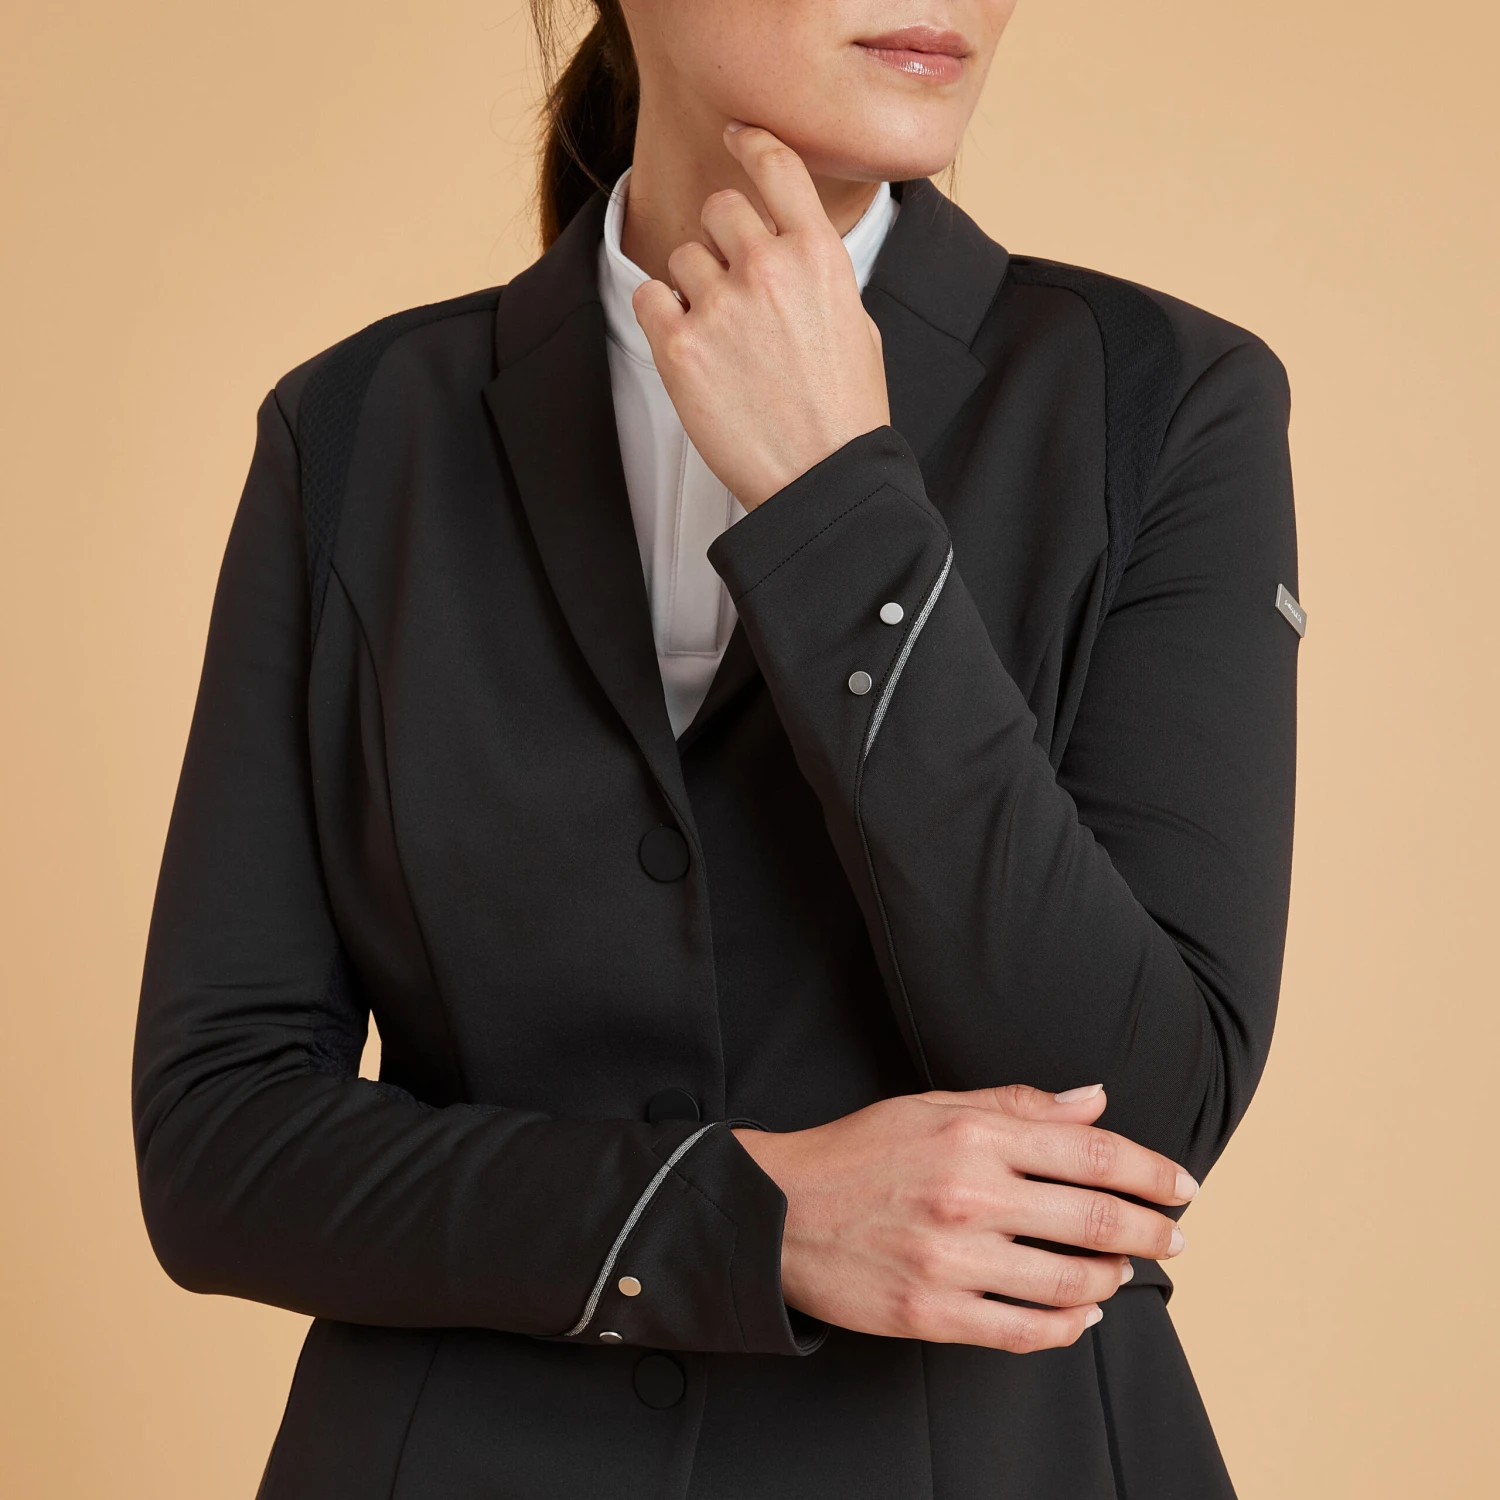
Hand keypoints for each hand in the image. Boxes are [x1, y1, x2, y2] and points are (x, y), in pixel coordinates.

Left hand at [631, 124, 890, 509]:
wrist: (820, 480)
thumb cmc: (844, 414)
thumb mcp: (856, 325)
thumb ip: (817, 273)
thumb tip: (789, 247)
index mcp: (819, 256)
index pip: (776, 166)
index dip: (751, 142)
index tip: (736, 134)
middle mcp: (768, 268)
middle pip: (719, 208)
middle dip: (722, 239)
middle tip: (734, 287)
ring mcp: (720, 306)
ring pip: (682, 257)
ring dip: (693, 287)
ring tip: (722, 338)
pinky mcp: (679, 346)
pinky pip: (649, 296)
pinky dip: (662, 316)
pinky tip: (690, 349)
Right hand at [732, 1083, 1196, 1353]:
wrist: (778, 1211)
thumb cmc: (858, 1152)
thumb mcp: (932, 1105)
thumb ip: (1018, 1103)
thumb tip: (1094, 1100)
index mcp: (974, 1135)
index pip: (1094, 1153)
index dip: (1152, 1172)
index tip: (1183, 1186)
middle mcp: (969, 1196)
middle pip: (1095, 1219)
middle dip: (1152, 1231)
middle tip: (1175, 1238)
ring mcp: (952, 1261)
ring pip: (1070, 1282)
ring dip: (1113, 1280)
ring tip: (1123, 1272)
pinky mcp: (932, 1313)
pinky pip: (1023, 1332)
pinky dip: (1068, 1327)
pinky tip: (1083, 1316)